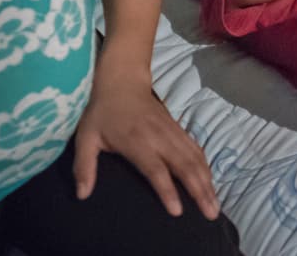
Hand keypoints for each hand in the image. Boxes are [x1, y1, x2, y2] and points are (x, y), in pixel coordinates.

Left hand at [73, 60, 219, 220]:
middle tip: (211, 213)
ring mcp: (172, 132)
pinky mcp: (178, 128)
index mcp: (137, 142)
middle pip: (184, 166)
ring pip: (195, 158)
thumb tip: (82, 195)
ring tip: (215, 204)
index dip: (167, 191)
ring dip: (207, 181)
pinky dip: (206, 166)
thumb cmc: (102, 113)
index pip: (156, 170)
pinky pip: (196, 149)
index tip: (178, 211)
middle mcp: (159, 138)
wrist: (123, 82)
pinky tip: (210, 181)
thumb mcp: (85, 138)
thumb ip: (84, 166)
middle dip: (199, 191)